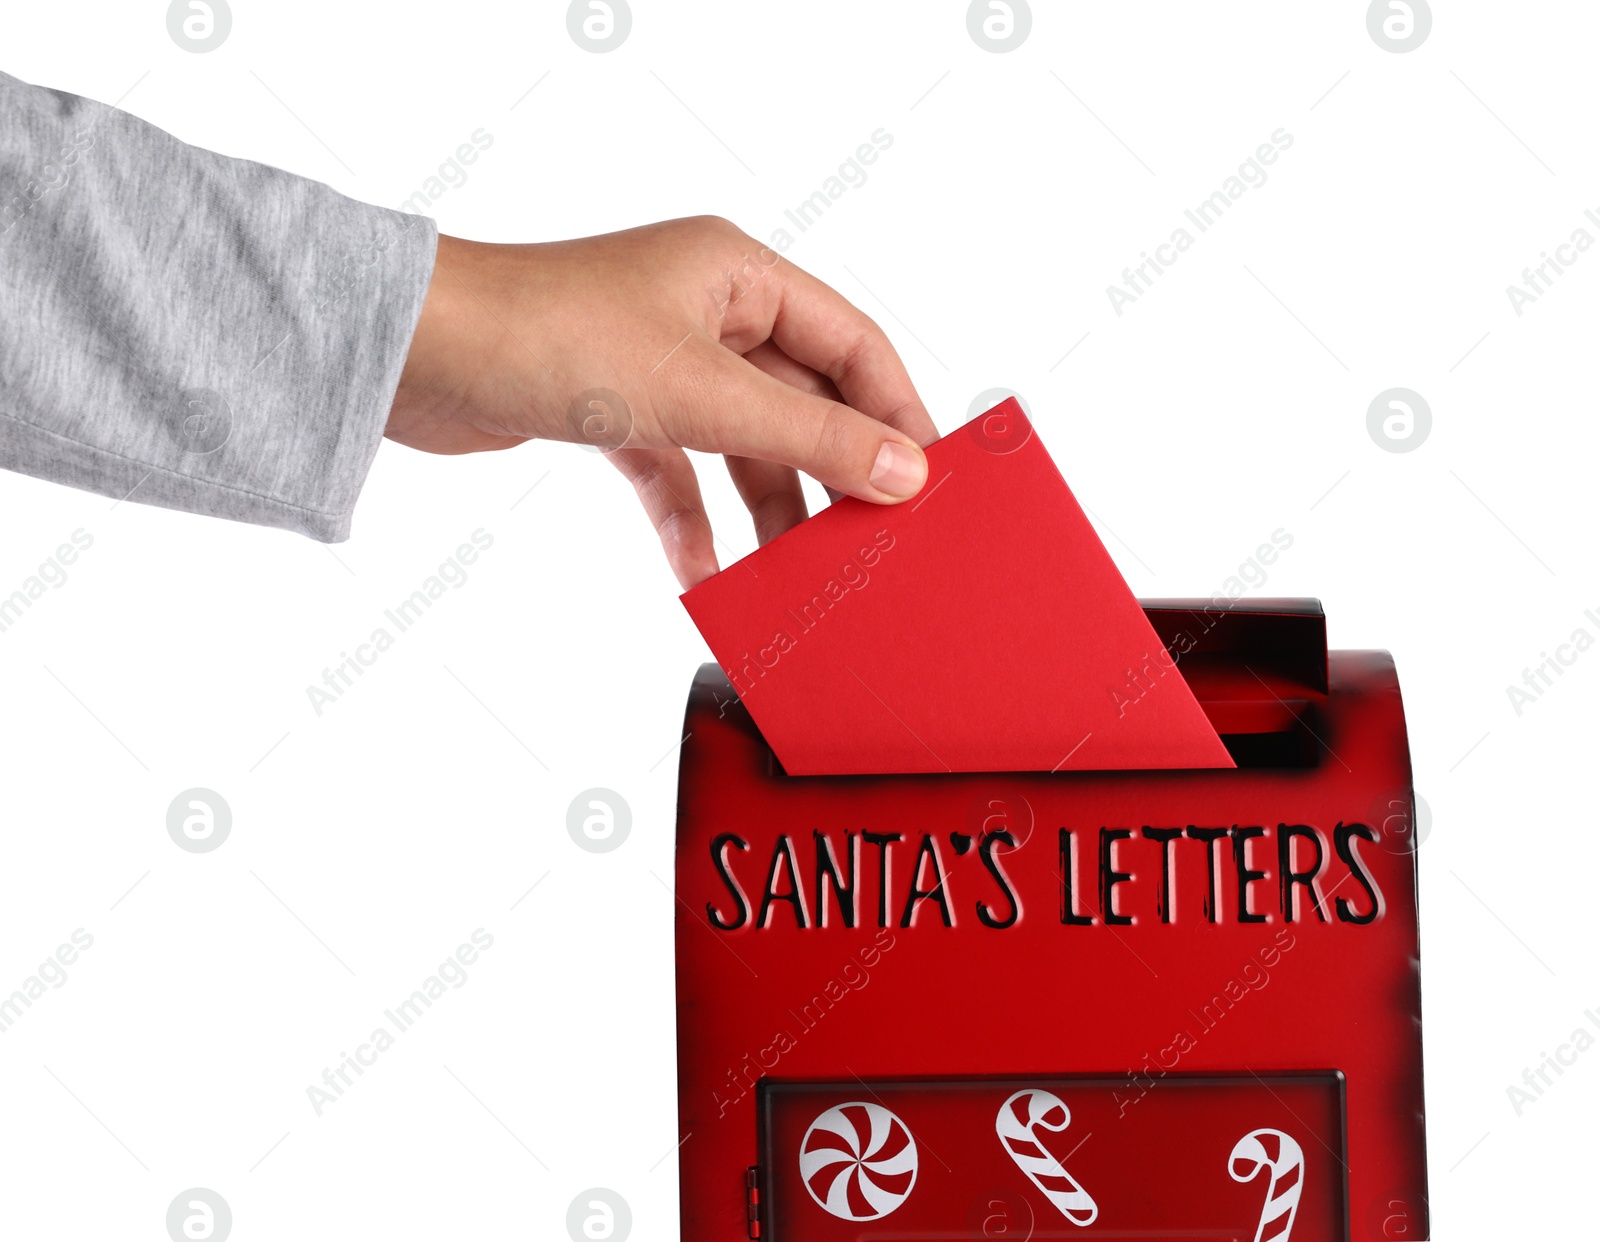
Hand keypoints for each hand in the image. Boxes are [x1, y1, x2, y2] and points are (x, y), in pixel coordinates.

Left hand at [388, 217, 938, 587]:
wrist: (415, 356)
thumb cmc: (546, 335)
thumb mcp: (700, 393)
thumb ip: (808, 436)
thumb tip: (901, 472)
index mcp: (737, 274)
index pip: (851, 343)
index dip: (895, 411)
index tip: (927, 482)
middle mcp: (704, 311)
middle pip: (800, 399)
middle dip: (830, 471)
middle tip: (869, 538)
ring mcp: (658, 363)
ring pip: (740, 443)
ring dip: (764, 507)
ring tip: (794, 571)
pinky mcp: (612, 409)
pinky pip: (676, 472)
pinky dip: (690, 521)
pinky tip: (702, 574)